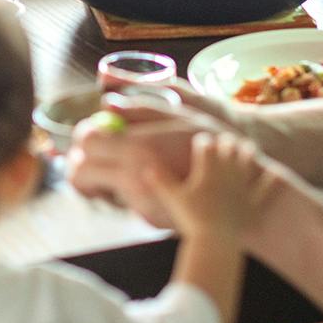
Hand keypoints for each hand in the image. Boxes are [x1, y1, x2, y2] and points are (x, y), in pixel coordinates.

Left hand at [66, 102, 226, 226]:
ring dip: (97, 175)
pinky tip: (142, 179)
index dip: (84, 134)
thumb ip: (140, 108)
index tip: (92, 131)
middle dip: (81, 159)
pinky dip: (120, 190)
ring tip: (117, 163)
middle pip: (80, 171)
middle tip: (93, 151)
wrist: (242, 188)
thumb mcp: (180, 114)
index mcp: (141, 148)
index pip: (87, 141)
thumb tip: (108, 104)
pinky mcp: (147, 219)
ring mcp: (140, 204)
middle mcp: (136, 179)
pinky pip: (120, 201)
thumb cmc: (214, 143)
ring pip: (95, 189)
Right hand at [143, 132, 263, 240]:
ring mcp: (243, 186)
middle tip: (223, 141)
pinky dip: (272, 179)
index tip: (200, 142)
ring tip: (246, 147)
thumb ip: (159, 180)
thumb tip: (145, 166)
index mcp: (207, 169)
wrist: (215, 243)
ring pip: (248, 160)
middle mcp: (227, 173)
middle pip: (228, 147)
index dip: (202, 141)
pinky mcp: (255, 202)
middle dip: (224, 142)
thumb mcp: (172, 199)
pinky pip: (268, 187)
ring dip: (246, 151)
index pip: (205, 144)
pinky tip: (275, 172)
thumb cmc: (192, 220)